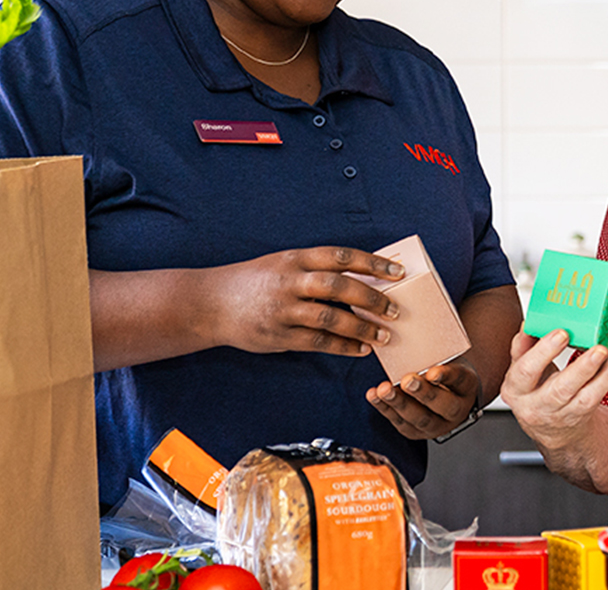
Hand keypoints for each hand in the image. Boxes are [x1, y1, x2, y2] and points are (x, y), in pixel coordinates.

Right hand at [199, 246, 402, 356]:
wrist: (210, 303)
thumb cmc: (256, 281)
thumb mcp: (283, 263)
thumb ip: (316, 268)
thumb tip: (362, 276)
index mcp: (295, 258)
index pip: (341, 256)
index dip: (372, 263)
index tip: (397, 272)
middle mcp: (290, 281)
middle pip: (339, 286)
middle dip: (372, 298)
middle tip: (394, 309)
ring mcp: (282, 309)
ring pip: (330, 318)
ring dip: (361, 328)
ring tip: (383, 335)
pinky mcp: (277, 335)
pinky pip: (317, 342)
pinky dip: (342, 347)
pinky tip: (360, 349)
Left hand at [366, 357, 481, 439]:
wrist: (446, 394)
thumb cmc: (443, 369)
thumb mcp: (448, 359)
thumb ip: (436, 352)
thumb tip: (412, 328)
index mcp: (467, 387)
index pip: (460, 381)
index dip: (447, 376)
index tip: (433, 371)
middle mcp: (456, 411)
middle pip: (442, 405)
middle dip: (423, 393)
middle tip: (407, 380)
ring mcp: (437, 425)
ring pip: (419, 418)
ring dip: (399, 403)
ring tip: (384, 389)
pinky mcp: (416, 432)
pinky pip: (400, 422)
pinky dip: (385, 408)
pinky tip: (374, 395)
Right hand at [500, 329, 607, 451]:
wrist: (551, 428)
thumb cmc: (536, 391)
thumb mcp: (522, 371)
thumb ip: (524, 347)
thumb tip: (530, 321)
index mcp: (516, 390)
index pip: (525, 372)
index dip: (542, 352)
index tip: (560, 333)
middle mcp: (538, 406)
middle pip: (558, 390)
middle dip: (578, 368)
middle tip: (586, 343)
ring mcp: (562, 413)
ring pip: (584, 396)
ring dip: (599, 371)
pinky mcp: (583, 414)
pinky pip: (599, 395)